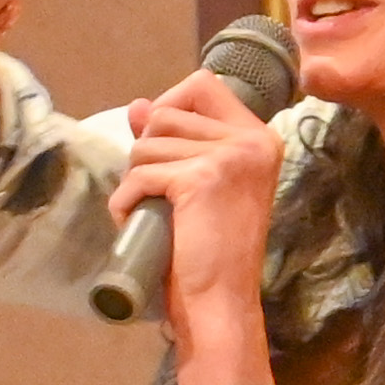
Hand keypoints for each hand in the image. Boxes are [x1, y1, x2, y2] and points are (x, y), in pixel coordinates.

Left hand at [115, 71, 284, 374]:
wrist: (219, 301)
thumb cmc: (207, 250)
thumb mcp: (194, 185)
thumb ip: (174, 141)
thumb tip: (140, 105)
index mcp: (258, 138)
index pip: (203, 84)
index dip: (169, 106)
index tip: (160, 147)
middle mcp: (252, 140)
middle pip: (165, 112)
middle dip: (144, 152)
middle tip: (155, 193)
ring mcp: (231, 156)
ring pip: (147, 142)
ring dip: (135, 179)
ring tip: (152, 212)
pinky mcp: (202, 177)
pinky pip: (140, 173)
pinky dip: (126, 201)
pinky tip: (137, 223)